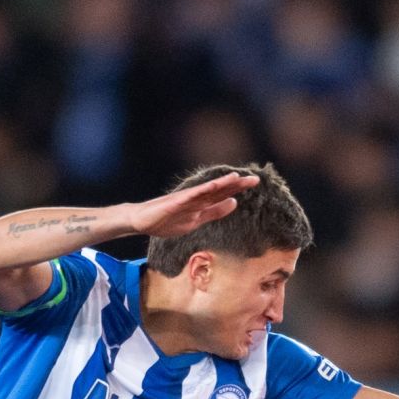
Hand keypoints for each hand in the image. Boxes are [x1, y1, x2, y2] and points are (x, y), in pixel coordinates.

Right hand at [126, 172, 258, 237]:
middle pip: (220, 190)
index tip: (255, 183)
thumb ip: (215, 212)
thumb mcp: (196, 220)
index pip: (224, 195)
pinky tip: (214, 185)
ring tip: (237, 177)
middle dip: (237, 185)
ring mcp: (186, 199)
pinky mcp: (175, 202)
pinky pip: (192, 196)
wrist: (142, 221)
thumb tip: (235, 203)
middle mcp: (196, 198)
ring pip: (208, 190)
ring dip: (222, 184)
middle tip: (255, 179)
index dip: (239, 189)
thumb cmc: (166, 221)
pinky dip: (203, 190)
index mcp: (202, 204)